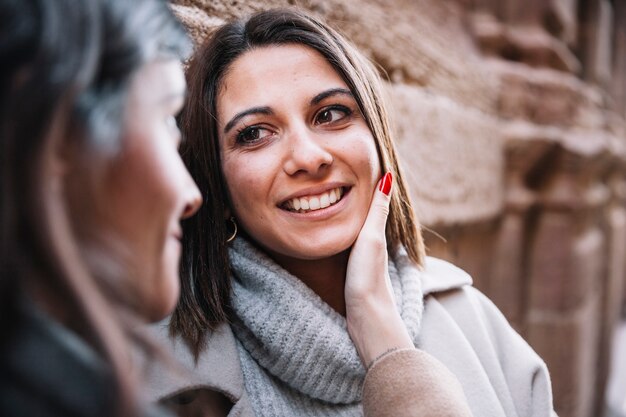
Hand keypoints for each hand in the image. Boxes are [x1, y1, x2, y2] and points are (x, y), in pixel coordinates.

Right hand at [345, 172, 413, 366]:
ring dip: (350, 214)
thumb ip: (377, 210)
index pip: (378, 200)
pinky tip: (336, 233)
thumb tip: (388, 176)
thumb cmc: (369, 277)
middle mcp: (375, 244)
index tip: (365, 160)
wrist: (367, 316)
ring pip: (360, 228)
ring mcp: (366, 258)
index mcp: (379, 233)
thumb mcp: (371, 238)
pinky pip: (350, 242)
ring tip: (336, 196)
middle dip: (363, 196)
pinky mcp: (356, 270)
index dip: (374, 183)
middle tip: (347, 172)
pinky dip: (345, 231)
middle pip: (369, 214)